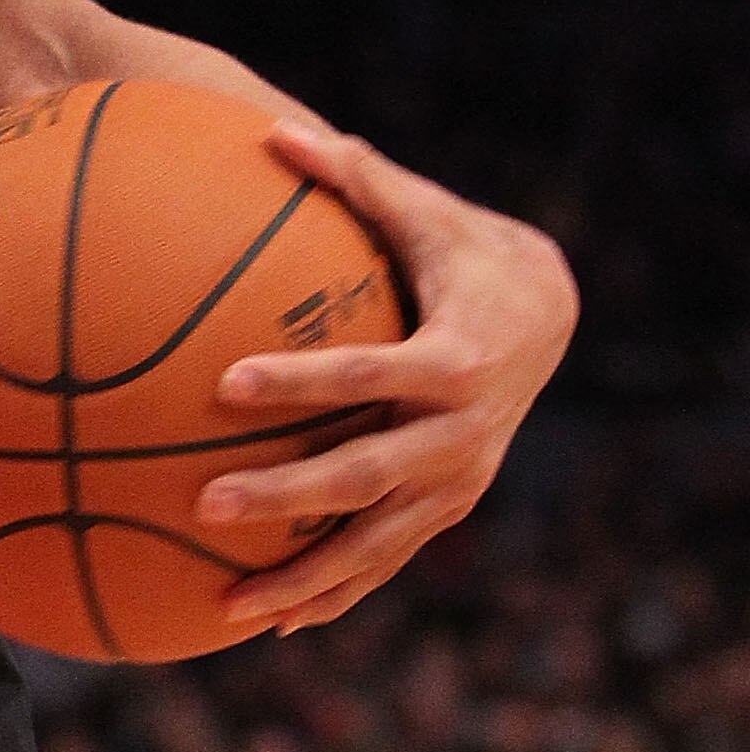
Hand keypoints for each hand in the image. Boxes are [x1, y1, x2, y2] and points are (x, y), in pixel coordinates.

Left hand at [197, 127, 576, 632]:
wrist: (544, 315)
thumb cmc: (458, 250)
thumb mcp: (418, 210)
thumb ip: (350, 175)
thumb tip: (272, 129)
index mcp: (451, 360)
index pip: (368, 376)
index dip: (303, 381)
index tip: (228, 384)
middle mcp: (460, 434)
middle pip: (367, 476)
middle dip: (288, 495)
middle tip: (206, 503)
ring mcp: (456, 482)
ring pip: (376, 544)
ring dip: (304, 576)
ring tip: (225, 606)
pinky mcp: (445, 508)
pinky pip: (383, 561)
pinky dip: (331, 593)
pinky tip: (268, 622)